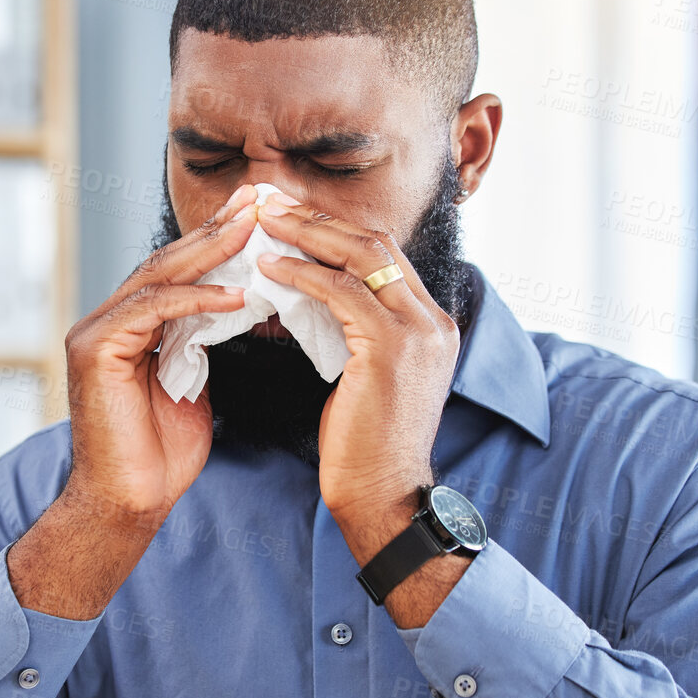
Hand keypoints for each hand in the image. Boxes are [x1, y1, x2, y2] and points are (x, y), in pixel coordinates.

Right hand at [59, 185, 258, 521]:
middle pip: (166, 263)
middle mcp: (105, 322)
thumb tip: (234, 310)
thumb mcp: (190, 386)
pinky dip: (194, 299)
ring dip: (209, 252)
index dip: (217, 243)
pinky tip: (235, 294)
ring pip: (157, 277)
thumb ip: (200, 344)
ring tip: (253, 230)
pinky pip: (151, 309)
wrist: (128, 505)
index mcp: (125, 327)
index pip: (175, 272)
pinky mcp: (94, 350)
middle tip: (259, 201)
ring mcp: (95, 333)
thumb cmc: (159, 457)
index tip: (260, 218)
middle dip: (216, 231)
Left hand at [252, 199, 460, 543]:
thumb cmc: (365, 444)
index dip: (335, 229)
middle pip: (375, 242)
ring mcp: (418, 330)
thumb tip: (315, 295)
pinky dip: (300, 274)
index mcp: (431, 323)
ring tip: (263, 223)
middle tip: (271, 203)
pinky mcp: (391, 347)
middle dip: (319, 219)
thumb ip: (356, 330)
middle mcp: (433, 319)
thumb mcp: (367, 374)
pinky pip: (339, 292)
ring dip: (306, 235)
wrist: (384, 494)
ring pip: (360, 256)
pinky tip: (268, 268)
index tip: (292, 215)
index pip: (384, 254)